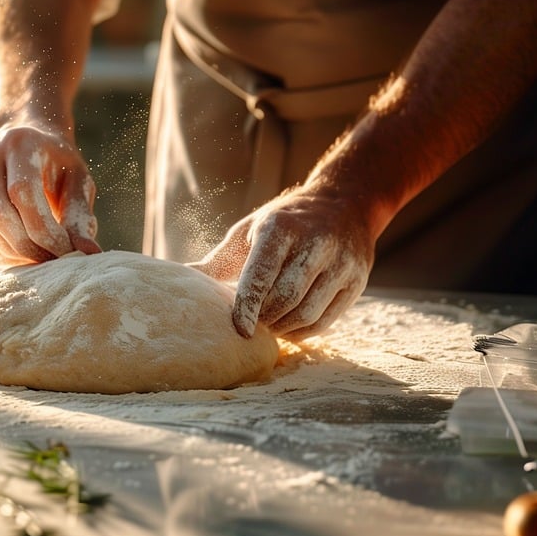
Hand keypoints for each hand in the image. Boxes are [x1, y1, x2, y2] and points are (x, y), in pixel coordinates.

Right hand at [0, 124, 102, 266]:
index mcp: (18, 142)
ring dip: (12, 254)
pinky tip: (22, 257)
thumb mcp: (78, 180)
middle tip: (54, 262)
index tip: (67, 252)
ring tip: (41, 261)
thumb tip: (88, 253)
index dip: (44, 229)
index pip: (22, 193)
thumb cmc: (58, 163)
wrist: (28, 140)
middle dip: (27, 246)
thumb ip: (80, 214)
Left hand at [190, 191, 373, 340]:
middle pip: (285, 298)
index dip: (247, 306)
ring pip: (306, 313)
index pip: (261, 275)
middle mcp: (315, 242)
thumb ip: (219, 260)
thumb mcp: (251, 230)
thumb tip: (179, 278)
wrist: (344, 204)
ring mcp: (340, 262)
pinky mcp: (356, 280)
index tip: (239, 328)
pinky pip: (326, 320)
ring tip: (269, 325)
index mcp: (281, 227)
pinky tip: (290, 328)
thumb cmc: (285, 222)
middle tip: (252, 323)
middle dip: (264, 318)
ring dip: (283, 328)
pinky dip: (303, 332)